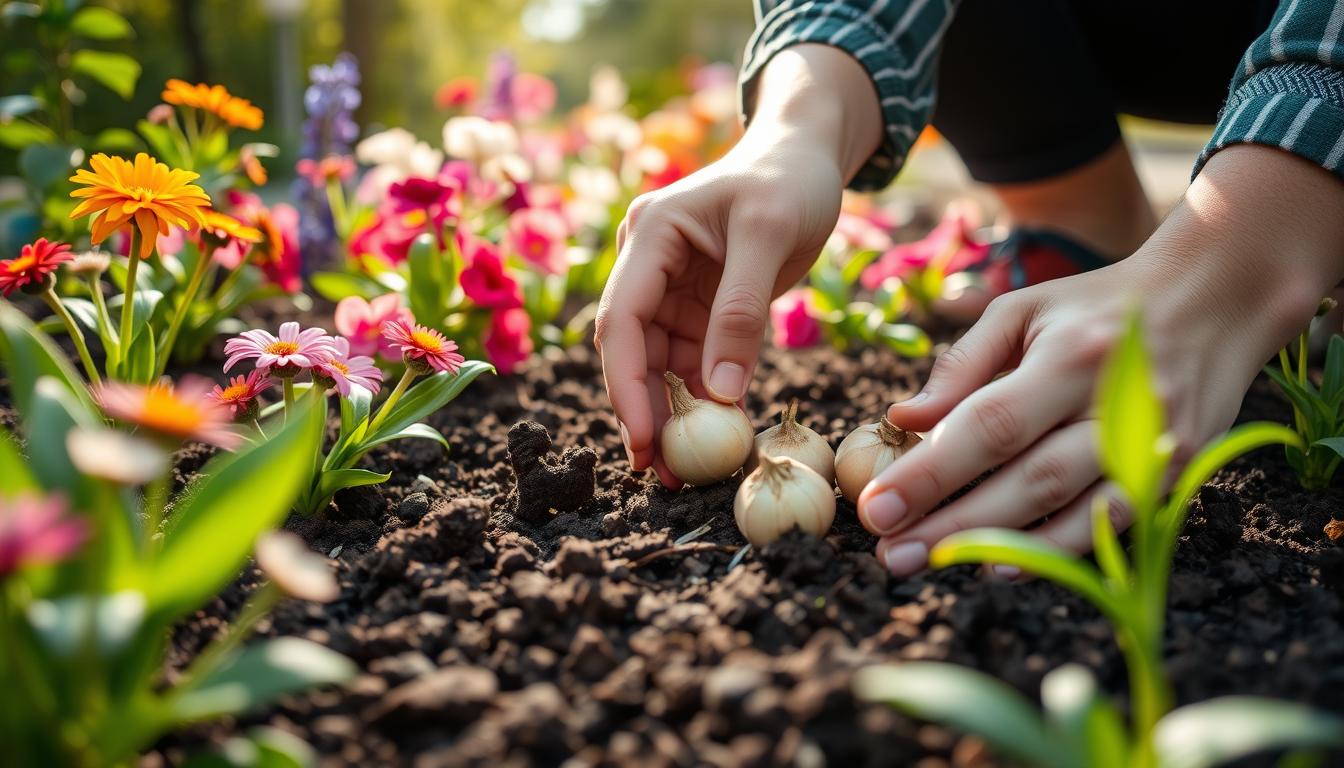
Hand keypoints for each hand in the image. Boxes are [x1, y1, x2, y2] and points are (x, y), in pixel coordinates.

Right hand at [596, 45, 880, 485]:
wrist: (807, 156)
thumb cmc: (789, 180)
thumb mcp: (769, 236)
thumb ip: (741, 313)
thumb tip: (722, 395)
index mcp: (650, 234)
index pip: (622, 321)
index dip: (627, 385)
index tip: (643, 440)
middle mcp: (648, 263)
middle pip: (633, 349)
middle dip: (643, 410)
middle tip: (660, 471)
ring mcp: (671, 286)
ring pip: (660, 362)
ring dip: (672, 412)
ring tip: (688, 468)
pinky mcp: (698, 304)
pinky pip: (692, 359)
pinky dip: (703, 395)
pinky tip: (719, 430)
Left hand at [858, 145, 1343, 575]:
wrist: (1215, 301)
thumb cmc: (1096, 307)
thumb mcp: (1022, 310)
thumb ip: (961, 367)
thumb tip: (901, 421)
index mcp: (1071, 355)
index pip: (988, 425)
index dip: (929, 472)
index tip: (874, 507)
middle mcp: (1117, 404)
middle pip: (1025, 479)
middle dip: (949, 522)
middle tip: (887, 551)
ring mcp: (1154, 445)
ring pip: (1067, 510)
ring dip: (993, 544)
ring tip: (925, 563)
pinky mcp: (1176, 473)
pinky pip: (1109, 525)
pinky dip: (1056, 549)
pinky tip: (1002, 566)